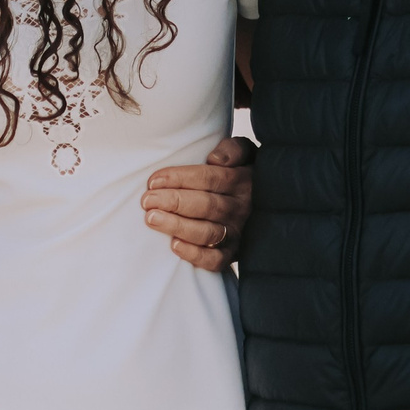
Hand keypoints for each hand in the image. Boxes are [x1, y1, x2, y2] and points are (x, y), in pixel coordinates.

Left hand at [140, 136, 254, 271]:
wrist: (262, 208)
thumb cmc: (238, 174)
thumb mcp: (244, 155)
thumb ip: (234, 149)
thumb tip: (216, 159)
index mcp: (243, 181)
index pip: (210, 178)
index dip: (180, 178)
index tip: (153, 181)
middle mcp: (242, 208)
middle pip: (206, 205)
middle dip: (173, 202)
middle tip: (146, 200)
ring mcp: (237, 233)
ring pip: (208, 233)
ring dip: (177, 226)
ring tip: (151, 218)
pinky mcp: (232, 254)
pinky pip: (215, 260)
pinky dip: (195, 254)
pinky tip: (174, 245)